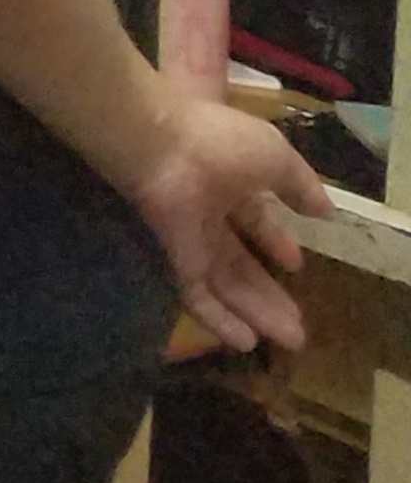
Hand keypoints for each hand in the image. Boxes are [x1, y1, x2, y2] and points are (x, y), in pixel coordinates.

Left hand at [125, 92, 328, 354]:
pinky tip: (245, 341)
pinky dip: (218, 318)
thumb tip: (326, 211)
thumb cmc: (219, 141)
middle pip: (239, 261)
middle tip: (299, 325)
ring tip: (292, 341)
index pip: (252, 218)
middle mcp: (206, 211)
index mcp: (229, 181)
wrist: (157, 141)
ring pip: (224, 283)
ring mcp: (187, 235)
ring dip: (256, 312)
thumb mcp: (275, 156)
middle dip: (268, 292)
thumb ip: (300, 185)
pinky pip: (195, 293)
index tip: (296, 264)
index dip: (273, 240)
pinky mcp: (172, 254)